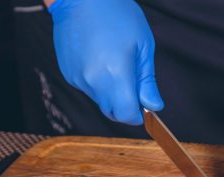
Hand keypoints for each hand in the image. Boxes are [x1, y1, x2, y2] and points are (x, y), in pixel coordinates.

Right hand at [48, 0, 162, 124]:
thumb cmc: (116, 14)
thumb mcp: (143, 46)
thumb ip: (147, 81)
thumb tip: (154, 106)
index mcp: (116, 75)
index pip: (127, 115)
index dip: (137, 114)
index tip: (143, 105)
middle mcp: (94, 81)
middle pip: (112, 112)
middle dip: (125, 105)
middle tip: (132, 83)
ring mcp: (78, 79)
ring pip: (100, 101)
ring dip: (111, 93)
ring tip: (114, 63)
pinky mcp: (69, 74)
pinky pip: (88, 88)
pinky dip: (97, 82)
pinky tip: (100, 60)